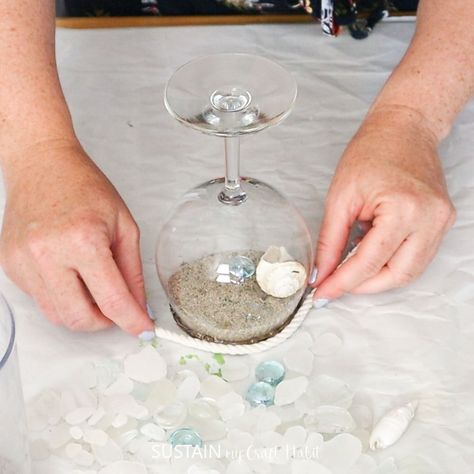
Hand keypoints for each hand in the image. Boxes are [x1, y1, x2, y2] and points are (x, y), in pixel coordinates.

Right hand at [0, 140, 153, 334]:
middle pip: (78, 319)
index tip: (143, 330)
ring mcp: (23, 261)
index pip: (112, 300)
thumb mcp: (124, 226)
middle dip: (103, 322)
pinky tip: (68, 270)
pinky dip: (61, 294)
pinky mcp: (10, 265)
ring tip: (92, 284)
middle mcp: (47, 254)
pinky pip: (40, 298)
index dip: (132, 321)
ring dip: (82, 310)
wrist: (42, 165)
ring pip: (57, 314)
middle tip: (116, 308)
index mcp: (83, 241)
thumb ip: (132, 271)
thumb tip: (138, 306)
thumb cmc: (85, 188)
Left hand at [313, 107, 455, 303]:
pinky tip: (371, 255)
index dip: (342, 282)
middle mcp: (430, 219)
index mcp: (404, 209)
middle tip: (335, 284)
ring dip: (377, 277)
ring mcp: (441, 222)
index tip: (323, 292)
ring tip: (351, 267)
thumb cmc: (372, 152)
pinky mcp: (442, 222)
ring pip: (409, 272)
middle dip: (362, 286)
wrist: (403, 129)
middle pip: (396, 275)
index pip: (369, 262)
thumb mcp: (340, 197)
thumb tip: (321, 272)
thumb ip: (330, 241)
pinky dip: (391, 263)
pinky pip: (416, 257)